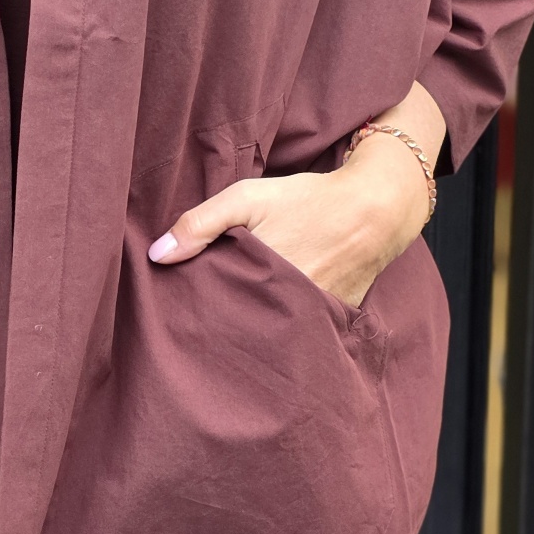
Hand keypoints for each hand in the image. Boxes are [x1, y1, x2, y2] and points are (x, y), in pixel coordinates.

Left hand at [147, 98, 441, 306]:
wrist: (375, 209)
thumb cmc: (308, 200)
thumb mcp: (247, 198)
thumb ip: (200, 223)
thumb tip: (157, 255)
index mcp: (260, 282)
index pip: (214, 312)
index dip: (196, 314)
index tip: (177, 315)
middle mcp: (287, 309)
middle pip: (239, 329)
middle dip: (220, 329)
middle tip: (197, 329)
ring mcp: (311, 321)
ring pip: (268, 334)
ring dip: (250, 333)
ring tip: (227, 335)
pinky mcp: (331, 323)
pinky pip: (298, 334)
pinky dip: (283, 330)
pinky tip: (267, 328)